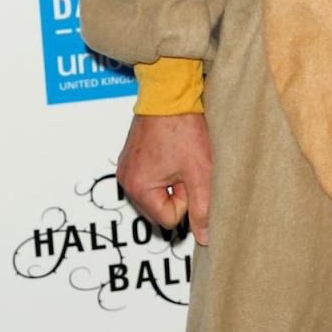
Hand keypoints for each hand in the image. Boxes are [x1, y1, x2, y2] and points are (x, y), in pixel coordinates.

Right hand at [116, 113, 211, 244]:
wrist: (170, 91)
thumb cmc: (184, 128)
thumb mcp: (200, 171)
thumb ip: (203, 209)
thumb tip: (205, 239)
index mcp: (138, 189)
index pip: (170, 219)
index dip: (187, 198)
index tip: (189, 173)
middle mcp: (126, 180)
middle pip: (161, 207)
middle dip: (179, 190)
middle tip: (185, 162)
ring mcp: (127, 167)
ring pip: (158, 191)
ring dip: (173, 178)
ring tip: (179, 153)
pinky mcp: (132, 155)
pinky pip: (152, 175)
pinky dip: (165, 167)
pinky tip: (173, 148)